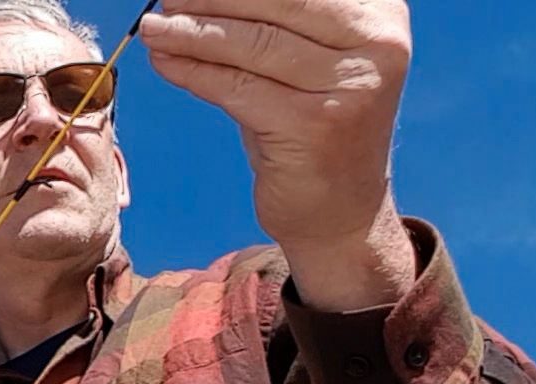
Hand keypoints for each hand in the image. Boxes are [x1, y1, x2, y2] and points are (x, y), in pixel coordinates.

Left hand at [140, 0, 416, 306]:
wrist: (341, 211)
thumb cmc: (313, 124)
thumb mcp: (305, 62)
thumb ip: (271, 21)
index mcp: (382, 14)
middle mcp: (378, 43)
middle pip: (277, 1)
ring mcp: (350, 85)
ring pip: (251, 43)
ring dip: (191, 32)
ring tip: (153, 27)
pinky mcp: (314, 125)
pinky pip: (237, 86)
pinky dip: (194, 70)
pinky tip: (164, 61)